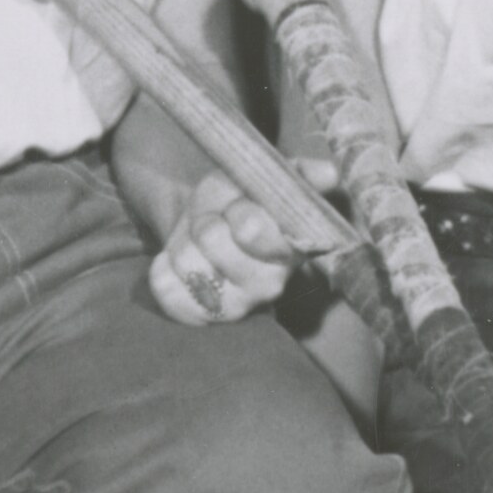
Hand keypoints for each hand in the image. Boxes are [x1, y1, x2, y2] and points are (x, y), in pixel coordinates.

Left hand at [145, 184, 300, 330]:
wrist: (208, 226)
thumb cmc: (240, 200)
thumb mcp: (263, 178)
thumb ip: (298, 175)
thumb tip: (330, 174)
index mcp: (291, 247)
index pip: (252, 227)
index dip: (235, 209)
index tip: (237, 205)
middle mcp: (270, 284)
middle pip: (212, 239)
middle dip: (205, 220)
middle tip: (214, 220)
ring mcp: (238, 305)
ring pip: (187, 265)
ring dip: (182, 243)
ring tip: (196, 240)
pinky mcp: (205, 317)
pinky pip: (170, 295)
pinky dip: (163, 272)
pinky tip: (175, 261)